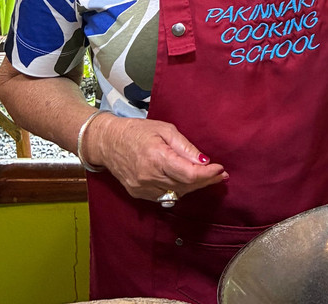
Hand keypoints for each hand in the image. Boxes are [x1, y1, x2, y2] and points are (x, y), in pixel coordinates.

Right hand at [87, 113, 227, 202]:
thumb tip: (204, 160)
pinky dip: (179, 190)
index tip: (220, 168)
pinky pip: (165, 196)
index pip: (189, 174)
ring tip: (208, 177)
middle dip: (206, 180)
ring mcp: (142, 188)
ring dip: (194, 187)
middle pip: (185, 186)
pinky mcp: (138, 194)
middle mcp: (149, 177)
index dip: (208, 174)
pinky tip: (187, 182)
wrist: (107, 142)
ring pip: (177, 193)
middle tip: (220, 174)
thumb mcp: (165, 130)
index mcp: (156, 158)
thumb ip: (185, 147)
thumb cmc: (137, 131)